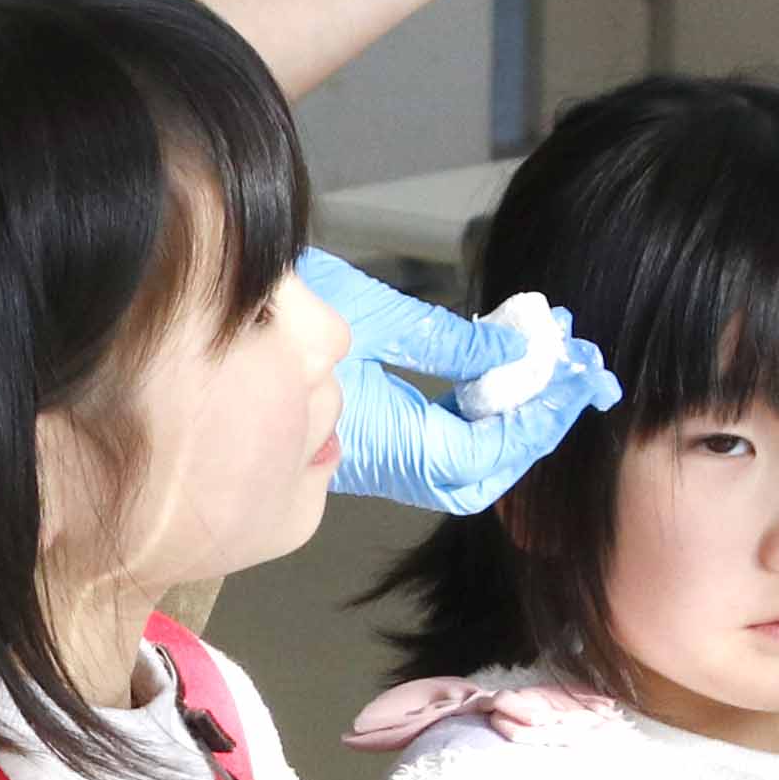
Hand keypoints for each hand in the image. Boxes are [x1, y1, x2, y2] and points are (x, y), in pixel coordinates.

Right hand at [301, 252, 622, 515]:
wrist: (205, 312)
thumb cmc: (277, 303)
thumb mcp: (376, 315)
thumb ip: (452, 341)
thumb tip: (520, 349)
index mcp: (378, 441)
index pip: (479, 455)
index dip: (532, 423)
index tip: (573, 378)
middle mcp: (377, 462)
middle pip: (479, 476)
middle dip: (531, 432)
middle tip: (572, 376)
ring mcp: (371, 455)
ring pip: (461, 468)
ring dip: (509, 425)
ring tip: (545, 367)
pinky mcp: (366, 438)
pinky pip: (437, 446)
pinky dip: (478, 416)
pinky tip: (499, 372)